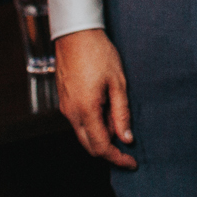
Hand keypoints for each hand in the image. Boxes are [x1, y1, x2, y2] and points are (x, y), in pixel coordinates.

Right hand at [55, 29, 135, 168]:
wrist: (76, 33)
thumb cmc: (98, 53)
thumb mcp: (118, 83)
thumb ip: (121, 113)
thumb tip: (126, 138)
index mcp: (86, 110)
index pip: (101, 147)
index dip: (117, 158)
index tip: (131, 162)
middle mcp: (71, 113)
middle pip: (89, 146)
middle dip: (109, 152)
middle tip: (128, 149)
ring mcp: (65, 107)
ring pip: (83, 135)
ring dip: (101, 137)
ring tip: (119, 122)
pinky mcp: (65, 101)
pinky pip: (79, 122)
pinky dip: (93, 125)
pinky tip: (107, 112)